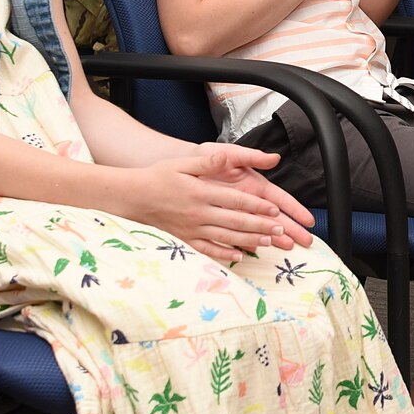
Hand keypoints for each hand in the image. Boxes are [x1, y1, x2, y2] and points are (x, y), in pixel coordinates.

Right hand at [122, 144, 314, 263]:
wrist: (132, 196)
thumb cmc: (159, 176)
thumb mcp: (183, 164)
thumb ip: (208, 162)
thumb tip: (227, 156)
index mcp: (201, 193)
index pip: (236, 201)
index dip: (257, 206)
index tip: (274, 210)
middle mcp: (198, 213)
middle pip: (236, 221)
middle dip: (260, 226)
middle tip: (281, 230)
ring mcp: (192, 228)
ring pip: (226, 236)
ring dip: (249, 240)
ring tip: (269, 242)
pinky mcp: (185, 239)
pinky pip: (208, 249)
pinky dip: (225, 254)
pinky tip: (240, 257)